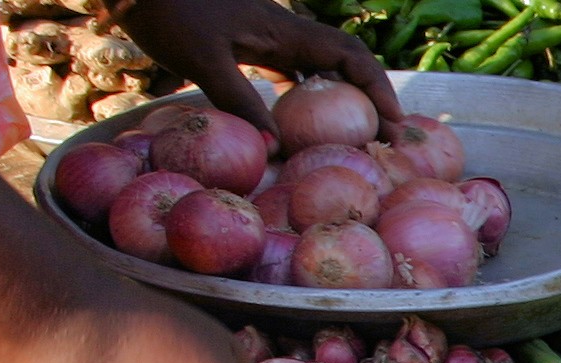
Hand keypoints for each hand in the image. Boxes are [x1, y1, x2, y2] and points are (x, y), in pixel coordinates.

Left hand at [115, 0, 401, 133]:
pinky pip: (295, 71)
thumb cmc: (167, 12)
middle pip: (347, 64)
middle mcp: (286, 32)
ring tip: (356, 135)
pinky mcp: (251, 43)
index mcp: (285, 31)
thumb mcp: (201, 59)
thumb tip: (274, 150)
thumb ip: (239, 101)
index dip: (379, 90)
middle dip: (372, 100)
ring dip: (345, 99)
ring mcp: (270, 37)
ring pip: (324, 68)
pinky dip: (311, 97)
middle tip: (385, 140)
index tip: (394, 125)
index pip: (351, 57)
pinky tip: (306, 121)